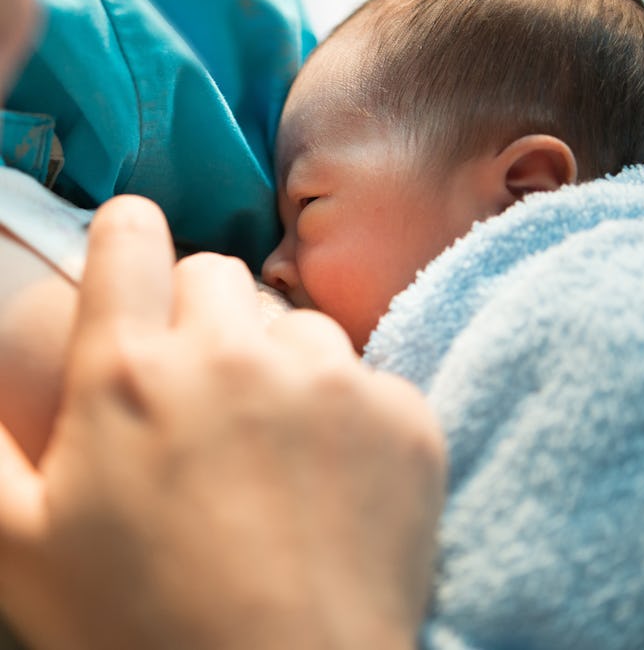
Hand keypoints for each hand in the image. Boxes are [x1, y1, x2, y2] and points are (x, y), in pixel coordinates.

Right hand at [0, 196, 444, 649]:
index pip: (131, 235)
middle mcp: (234, 354)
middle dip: (200, 314)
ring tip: (270, 447)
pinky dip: (349, 412)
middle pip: (216, 273)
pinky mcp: (402, 415)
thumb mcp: (20, 545)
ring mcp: (331, 379)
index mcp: (134, 371)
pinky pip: (367, 377)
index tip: (134, 261)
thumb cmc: (139, 629)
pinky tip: (333, 479)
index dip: (128, 239)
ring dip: (278, 364)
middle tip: (199, 392)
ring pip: (296, 324)